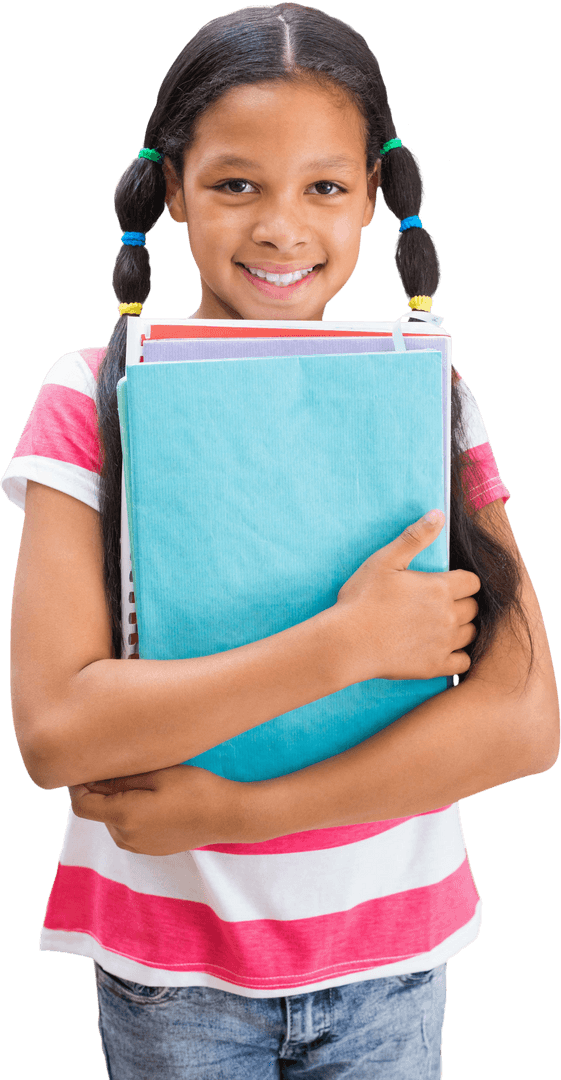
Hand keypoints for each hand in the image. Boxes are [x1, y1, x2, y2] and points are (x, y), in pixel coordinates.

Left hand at [68, 763, 243, 855]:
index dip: (79, 784)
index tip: (89, 765)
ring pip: (112, 820)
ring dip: (117, 802)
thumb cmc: (195, 789)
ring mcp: (138, 847)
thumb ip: (120, 778)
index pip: (81, 804)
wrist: (227, 816)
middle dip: (102, 790)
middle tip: (124, 766)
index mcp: (123, 817)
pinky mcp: (151, 849)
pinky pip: (129, 829)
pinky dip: (131, 813)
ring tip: (143, 783)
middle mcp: (125, 837)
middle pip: (97, 811)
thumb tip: (92, 777)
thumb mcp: (156, 774)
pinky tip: (154, 800)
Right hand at [334, 510, 479, 682]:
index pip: (473, 582)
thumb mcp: (385, 560)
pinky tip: (443, 648)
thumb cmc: (362, 600)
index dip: (462, 581)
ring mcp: (443, 643)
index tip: (446, 583)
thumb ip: (414, 537)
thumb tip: (438, 514)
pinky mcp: (435, 667)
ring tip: (441, 625)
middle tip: (440, 604)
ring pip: (471, 634)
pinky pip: (463, 663)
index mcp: (439, 589)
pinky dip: (458, 656)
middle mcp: (448, 616)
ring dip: (462, 627)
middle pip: (474, 608)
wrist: (347, 642)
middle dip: (462, 603)